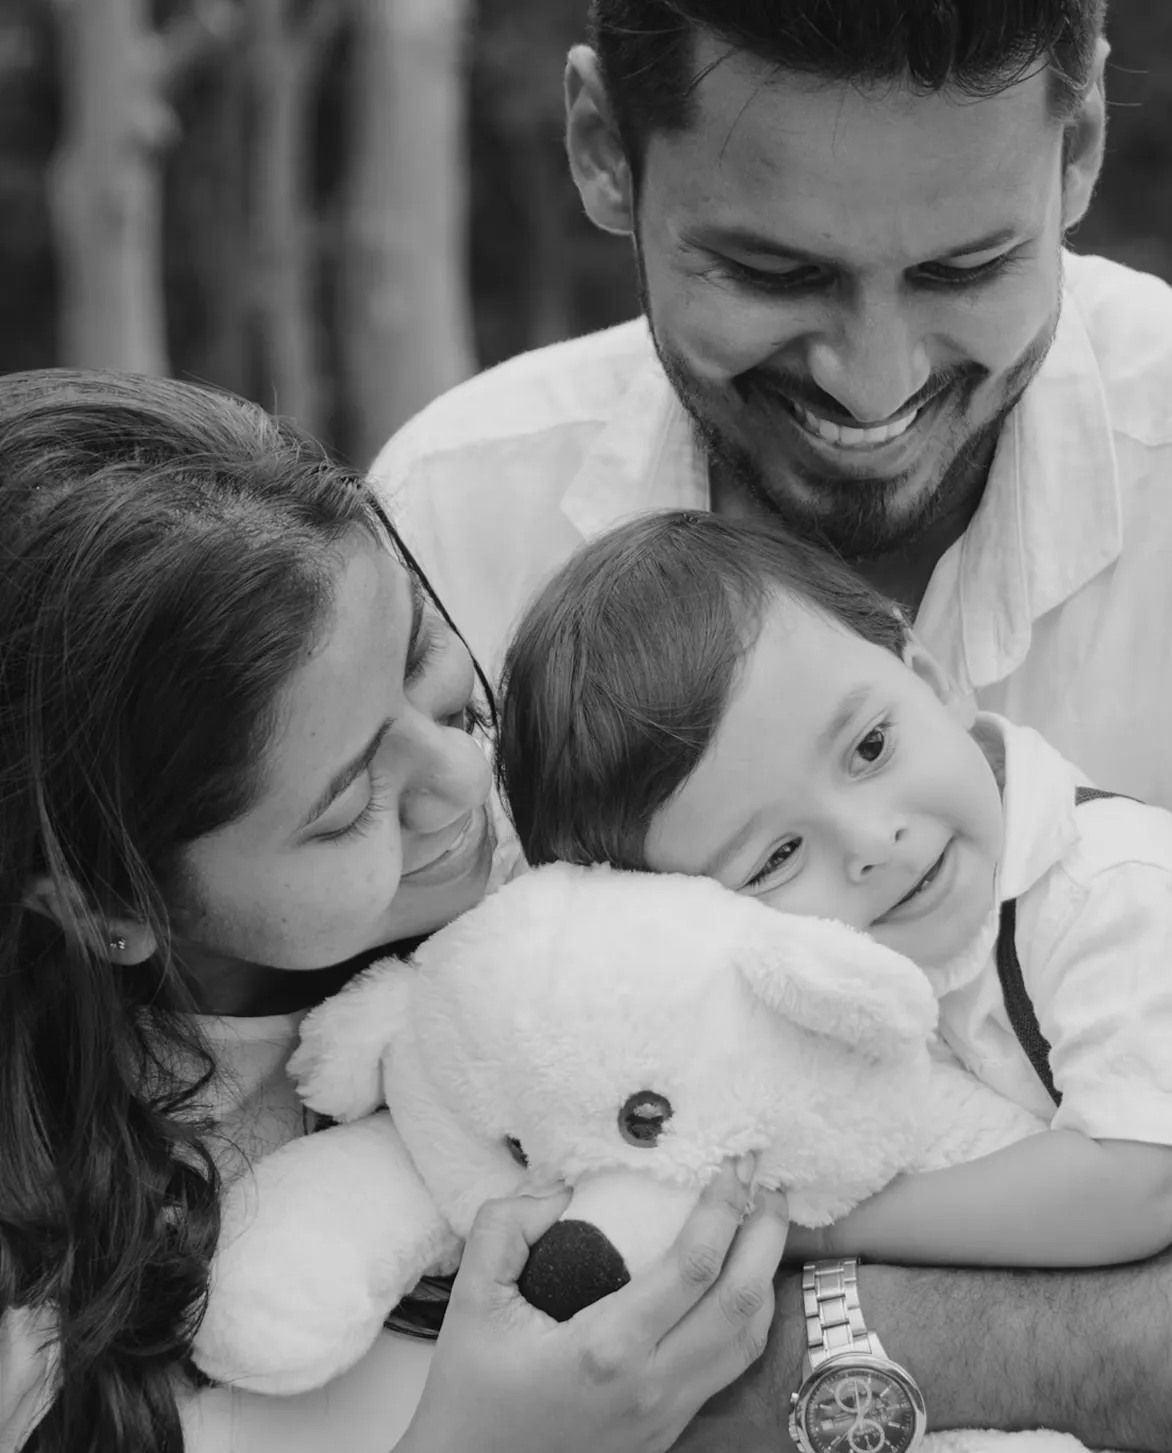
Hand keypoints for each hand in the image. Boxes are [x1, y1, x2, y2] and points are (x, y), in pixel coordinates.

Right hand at [398, 1158, 789, 1452]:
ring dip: (765, 1276)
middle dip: (766, 1235)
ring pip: (747, 1340)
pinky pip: (728, 1368)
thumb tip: (559, 1188)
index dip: (724, 1209)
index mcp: (606, 1347)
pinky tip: (741, 1284)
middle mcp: (650, 1384)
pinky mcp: (668, 1431)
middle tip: (768, 1186)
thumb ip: (507, 1225)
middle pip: (740, 1301)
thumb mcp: (473, 1295)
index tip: (733, 1167)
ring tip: (764, 1226)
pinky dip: (749, 1319)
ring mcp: (665, 1414)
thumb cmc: (471, 1387)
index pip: (693, 1266)